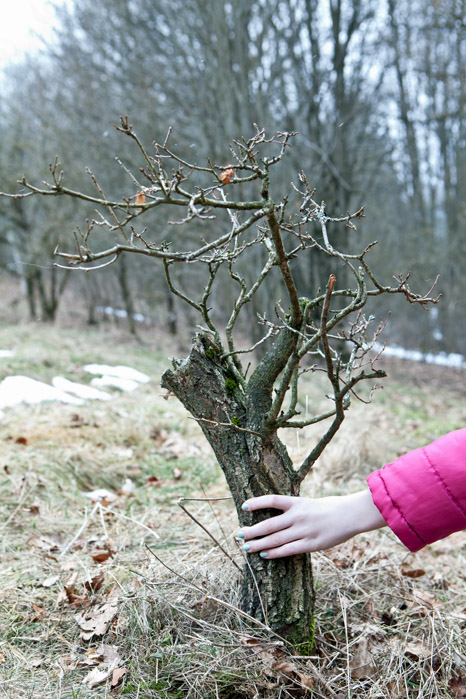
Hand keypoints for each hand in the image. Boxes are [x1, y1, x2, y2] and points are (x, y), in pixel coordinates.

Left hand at [238, 490, 385, 558]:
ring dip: (258, 544)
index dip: (256, 502)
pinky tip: (264, 555)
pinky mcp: (310, 544)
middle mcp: (297, 516)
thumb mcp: (310, 503)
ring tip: (246, 547)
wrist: (350, 515)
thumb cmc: (330, 507)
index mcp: (297, 502)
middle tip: (238, 534)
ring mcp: (303, 531)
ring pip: (275, 539)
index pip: (272, 500)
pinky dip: (274, 553)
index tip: (243, 506)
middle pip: (268, 524)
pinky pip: (288, 550)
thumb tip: (278, 517)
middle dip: (252, 530)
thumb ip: (295, 510)